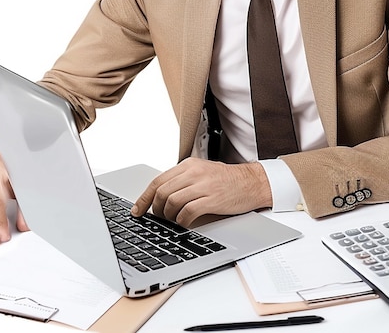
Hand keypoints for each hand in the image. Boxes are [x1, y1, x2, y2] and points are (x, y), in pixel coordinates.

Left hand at [131, 158, 272, 226]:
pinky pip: (187, 212)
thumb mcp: (202, 172)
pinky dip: (181, 220)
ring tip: (173, 220)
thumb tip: (160, 196)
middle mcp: (194, 172)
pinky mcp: (211, 199)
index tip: (137, 210)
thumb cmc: (227, 180)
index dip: (144, 198)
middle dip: (155, 209)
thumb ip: (183, 180)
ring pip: (171, 202)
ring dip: (168, 216)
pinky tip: (185, 222)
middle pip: (161, 192)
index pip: (158, 181)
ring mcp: (203, 185)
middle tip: (158, 218)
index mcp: (189, 165)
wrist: (251, 183)